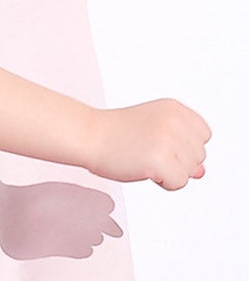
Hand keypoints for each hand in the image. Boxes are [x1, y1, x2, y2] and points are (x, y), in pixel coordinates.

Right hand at [88, 99, 210, 190]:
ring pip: (190, 173)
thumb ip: (181, 147)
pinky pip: (179, 183)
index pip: (203, 135)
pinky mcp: (161, 159)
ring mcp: (168, 139)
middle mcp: (175, 120)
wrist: (89, 135)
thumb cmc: (117, 133)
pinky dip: (164, 183)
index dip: (184, 145)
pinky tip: (144, 168)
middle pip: (199, 156)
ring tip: (144, 157)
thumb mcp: (155, 130)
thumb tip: (201, 172)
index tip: (159, 140)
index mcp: (175, 107)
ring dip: (169, 172)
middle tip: (147, 149)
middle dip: (177, 160)